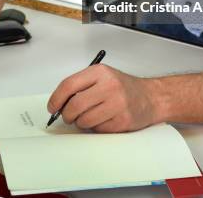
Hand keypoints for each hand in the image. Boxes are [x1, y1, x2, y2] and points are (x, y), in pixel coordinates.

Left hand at [47, 64, 161, 132]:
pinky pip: (97, 130)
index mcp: (100, 72)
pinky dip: (96, 128)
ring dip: (82, 123)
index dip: (56, 99)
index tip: (52, 108)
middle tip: (69, 116)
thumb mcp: (103, 77)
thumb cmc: (123, 87)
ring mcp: (117, 103)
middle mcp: (109, 85)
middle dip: (67, 115)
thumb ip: (81, 86)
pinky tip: (105, 120)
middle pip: (74, 106)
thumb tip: (58, 104)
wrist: (150, 97)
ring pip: (84, 121)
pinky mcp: (122, 120)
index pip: (69, 85)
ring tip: (92, 116)